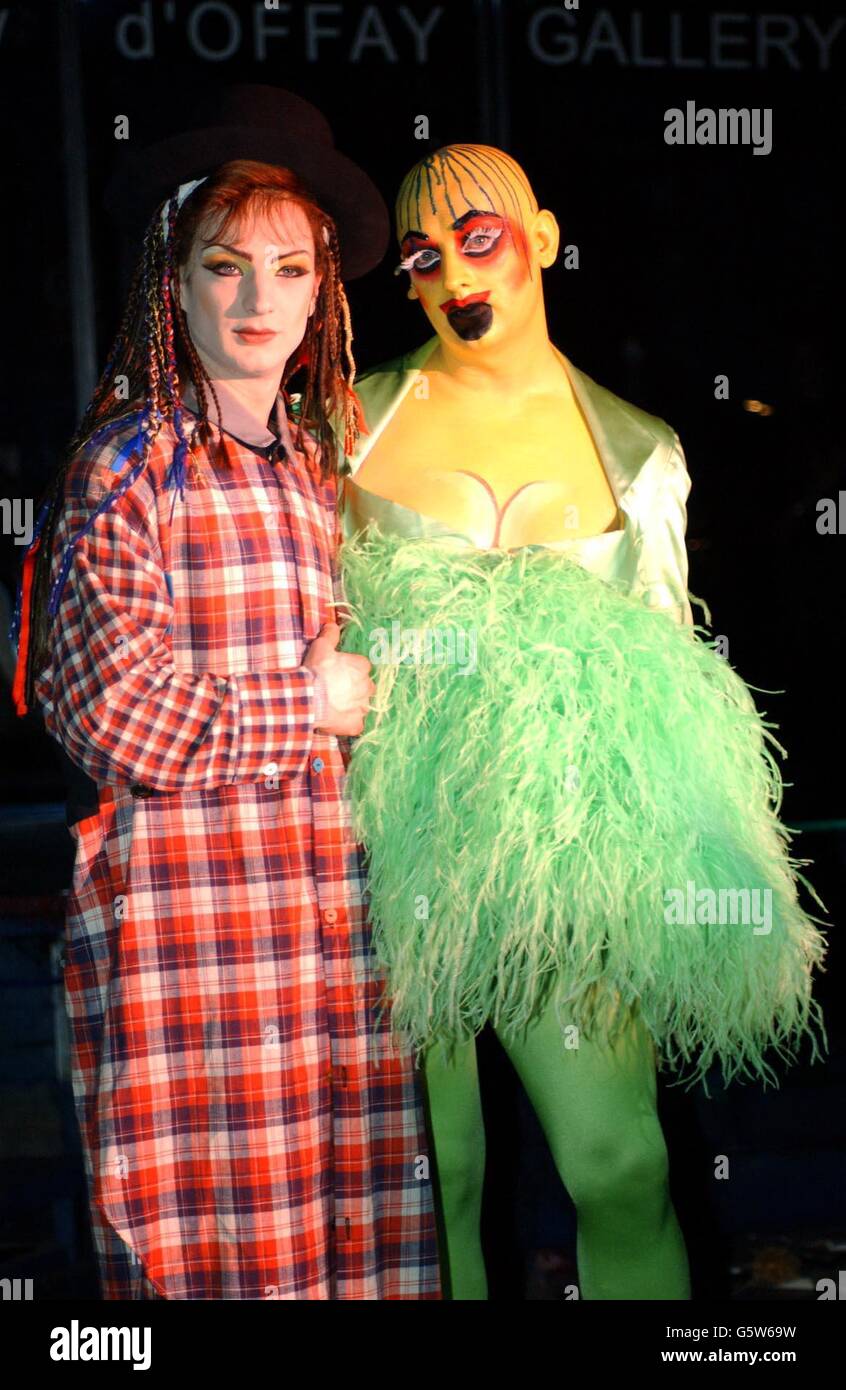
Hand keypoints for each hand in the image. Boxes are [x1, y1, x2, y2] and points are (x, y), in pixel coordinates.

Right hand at [303, 621, 374, 735]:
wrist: (307, 697)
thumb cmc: (316, 671)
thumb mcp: (321, 647)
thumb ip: (329, 635)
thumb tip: (332, 625)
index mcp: (362, 667)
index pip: (361, 668)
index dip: (349, 671)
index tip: (338, 674)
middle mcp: (367, 687)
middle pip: (365, 687)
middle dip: (354, 689)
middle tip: (336, 691)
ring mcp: (363, 707)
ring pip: (362, 706)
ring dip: (352, 706)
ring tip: (335, 706)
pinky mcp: (356, 724)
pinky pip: (356, 724)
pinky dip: (348, 723)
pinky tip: (336, 720)